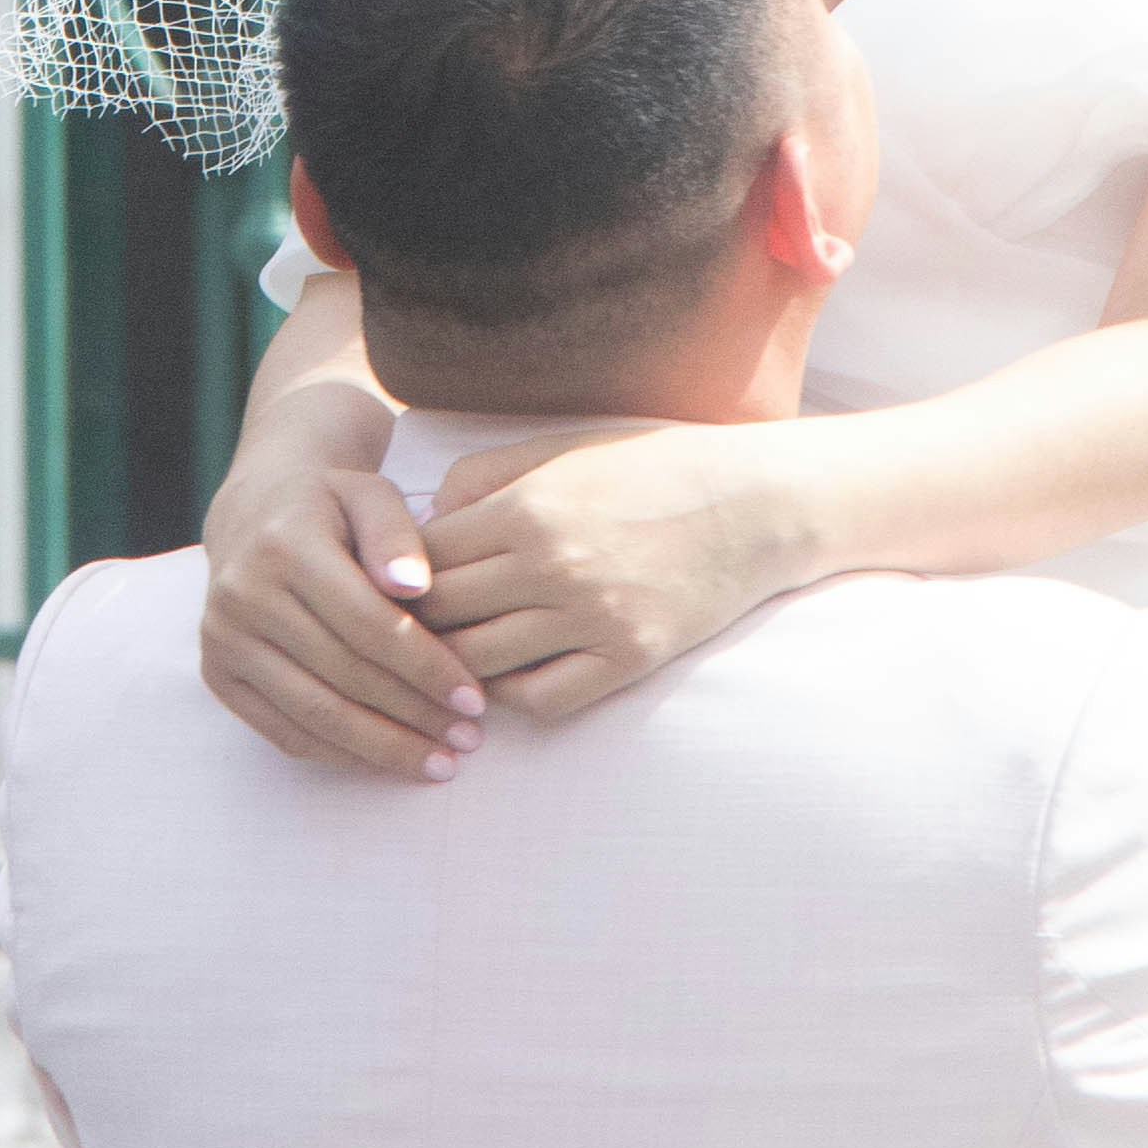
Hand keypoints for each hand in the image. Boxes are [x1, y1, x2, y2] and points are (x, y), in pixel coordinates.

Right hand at [200, 425, 487, 782]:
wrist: (252, 514)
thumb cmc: (330, 506)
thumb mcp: (369, 494)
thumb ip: (396, 534)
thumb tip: (416, 587)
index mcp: (285, 544)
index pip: (368, 623)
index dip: (425, 668)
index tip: (473, 699)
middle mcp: (243, 594)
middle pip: (345, 675)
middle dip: (414, 714)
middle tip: (468, 740)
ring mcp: (223, 639)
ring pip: (315, 714)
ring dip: (383, 747)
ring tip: (440, 762)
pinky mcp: (217, 675)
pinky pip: (285, 732)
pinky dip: (342, 755)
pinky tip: (387, 760)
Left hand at [415, 424, 814, 721]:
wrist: (753, 503)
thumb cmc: (651, 465)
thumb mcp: (562, 448)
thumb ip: (483, 478)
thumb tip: (423, 523)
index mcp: (529, 507)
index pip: (426, 558)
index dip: (400, 573)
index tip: (395, 580)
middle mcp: (554, 566)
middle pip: (444, 614)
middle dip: (416, 622)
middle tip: (405, 628)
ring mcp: (592, 619)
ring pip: (481, 664)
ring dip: (455, 664)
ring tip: (447, 657)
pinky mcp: (627, 659)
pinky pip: (542, 699)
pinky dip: (512, 695)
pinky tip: (508, 675)